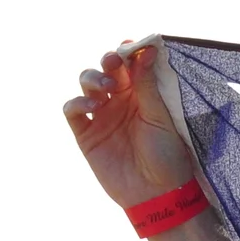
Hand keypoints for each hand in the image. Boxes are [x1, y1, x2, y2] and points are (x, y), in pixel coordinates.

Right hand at [63, 39, 200, 212]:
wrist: (156, 195)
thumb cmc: (166, 156)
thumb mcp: (160, 117)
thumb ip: (148, 85)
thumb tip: (147, 50)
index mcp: (142, 95)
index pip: (130, 65)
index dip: (129, 52)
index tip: (132, 45)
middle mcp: (120, 101)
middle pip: (106, 69)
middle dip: (108, 60)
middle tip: (114, 62)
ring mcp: (102, 116)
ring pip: (87, 83)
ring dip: (93, 78)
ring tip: (108, 89)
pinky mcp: (86, 134)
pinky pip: (73, 109)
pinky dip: (78, 101)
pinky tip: (92, 105)